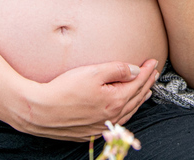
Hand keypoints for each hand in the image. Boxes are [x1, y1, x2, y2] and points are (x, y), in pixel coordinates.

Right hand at [7, 59, 159, 139]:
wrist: (40, 110)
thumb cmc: (64, 90)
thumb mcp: (92, 72)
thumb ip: (117, 70)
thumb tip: (135, 70)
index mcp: (115, 101)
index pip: (137, 83)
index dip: (147, 71)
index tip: (153, 61)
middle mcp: (111, 117)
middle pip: (135, 98)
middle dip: (146, 84)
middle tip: (153, 73)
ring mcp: (101, 126)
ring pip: (128, 112)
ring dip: (138, 99)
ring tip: (145, 90)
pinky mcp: (90, 131)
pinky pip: (116, 122)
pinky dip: (125, 112)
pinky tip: (124, 108)